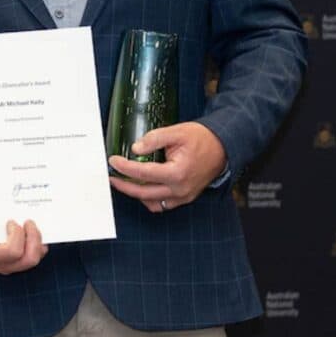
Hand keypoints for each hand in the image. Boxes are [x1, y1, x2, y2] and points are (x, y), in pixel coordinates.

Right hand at [0, 220, 46, 274]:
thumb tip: (2, 207)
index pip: (12, 251)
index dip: (17, 234)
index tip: (11, 222)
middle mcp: (4, 265)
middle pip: (30, 258)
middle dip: (34, 237)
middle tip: (29, 223)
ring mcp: (13, 267)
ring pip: (36, 258)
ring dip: (38, 240)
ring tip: (31, 226)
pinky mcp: (21, 264)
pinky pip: (37, 255)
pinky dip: (39, 242)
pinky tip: (32, 232)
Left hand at [108, 122, 226, 212]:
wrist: (223, 147)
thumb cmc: (203, 139)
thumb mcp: (177, 132)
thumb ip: (154, 139)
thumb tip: (136, 148)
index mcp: (177, 173)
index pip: (143, 174)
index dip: (124, 167)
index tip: (113, 160)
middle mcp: (180, 189)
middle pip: (143, 193)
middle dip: (124, 185)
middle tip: (112, 176)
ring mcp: (183, 196)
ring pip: (152, 203)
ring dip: (136, 194)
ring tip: (125, 182)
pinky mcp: (185, 198)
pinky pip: (162, 205)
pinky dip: (150, 199)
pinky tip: (142, 188)